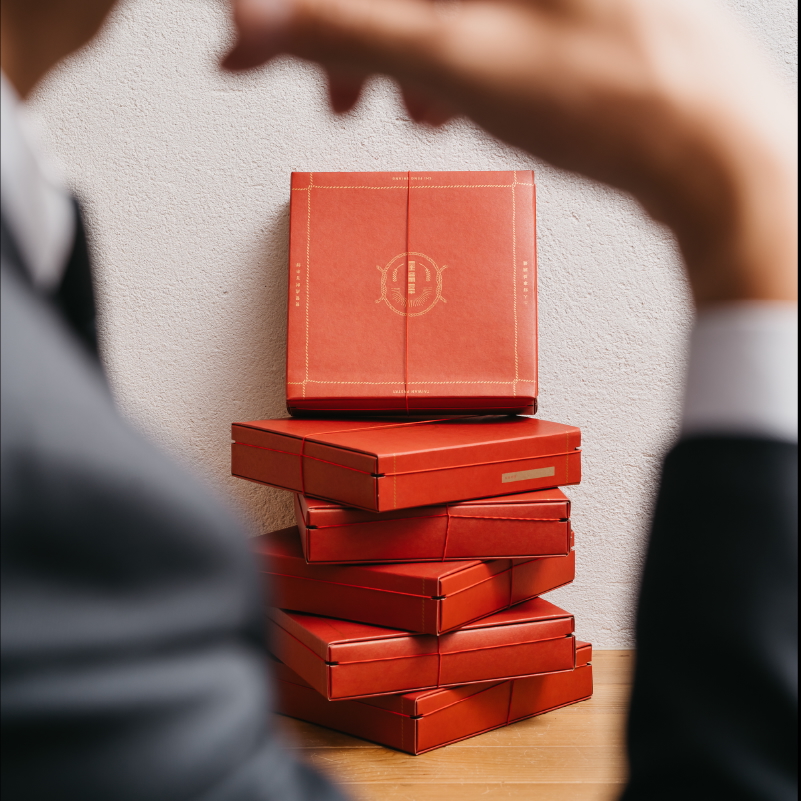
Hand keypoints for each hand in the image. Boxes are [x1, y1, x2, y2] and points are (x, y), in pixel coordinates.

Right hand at [223, 0, 796, 306]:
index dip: (297, 7)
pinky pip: (476, 19)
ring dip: (399, 56)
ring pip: (435, 1)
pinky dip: (445, 60)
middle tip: (329, 92)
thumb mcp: (459, 59)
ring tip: (402, 111)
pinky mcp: (560, 9)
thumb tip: (265, 21)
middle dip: (349, 34)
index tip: (252, 45)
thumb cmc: (619, 102)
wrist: (709, 154)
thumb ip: (352, 30)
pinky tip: (448, 99)